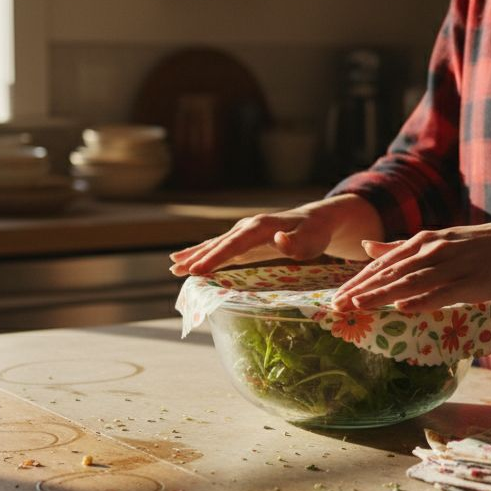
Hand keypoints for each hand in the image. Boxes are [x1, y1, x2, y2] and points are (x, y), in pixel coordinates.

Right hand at [169, 195, 380, 275]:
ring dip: (195, 254)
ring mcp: (243, 232)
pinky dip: (203, 253)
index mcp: (260, 227)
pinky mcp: (244, 240)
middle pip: (218, 244)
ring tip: (174, 266)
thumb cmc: (315, 233)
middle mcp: (247, 227)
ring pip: (215, 244)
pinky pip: (220, 247)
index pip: (234, 244)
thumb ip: (295, 242)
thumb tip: (277, 239)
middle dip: (197, 257)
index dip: (215, 257)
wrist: (317, 220)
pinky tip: (188, 260)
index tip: (198, 270)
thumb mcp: (311, 241)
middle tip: (176, 270)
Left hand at [331, 219, 490, 312]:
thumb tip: (365, 247)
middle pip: (391, 273)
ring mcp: (452, 266)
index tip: (335, 297)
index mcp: (422, 241)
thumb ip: (400, 247)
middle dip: (362, 290)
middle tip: (336, 306)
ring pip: (411, 282)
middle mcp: (433, 251)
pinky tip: (403, 307)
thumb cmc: (478, 246)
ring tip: (358, 307)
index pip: (383, 264)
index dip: (358, 281)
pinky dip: (422, 300)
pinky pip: (443, 293)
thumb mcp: (436, 241)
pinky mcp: (472, 282)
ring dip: (383, 295)